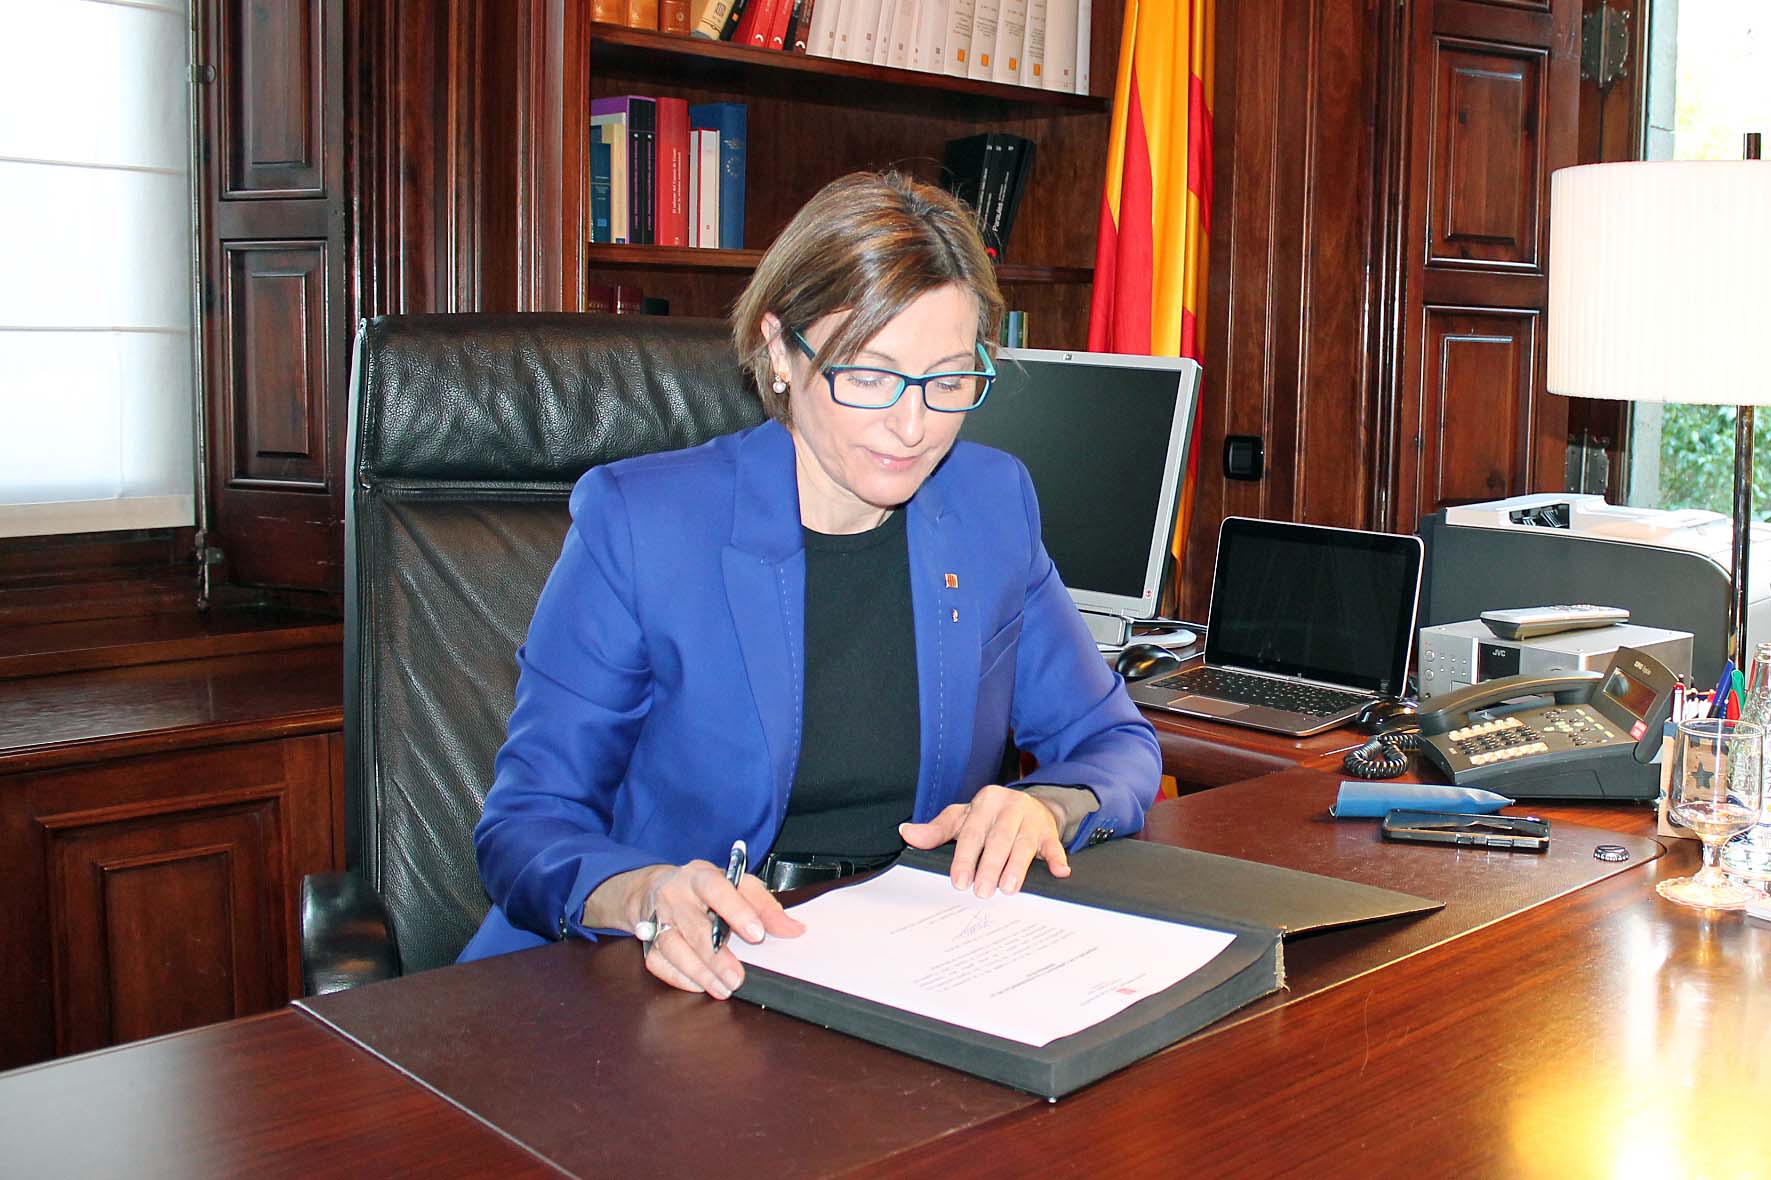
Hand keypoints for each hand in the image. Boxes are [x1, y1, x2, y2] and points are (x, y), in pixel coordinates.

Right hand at [590, 862, 803, 998]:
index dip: (738, 911)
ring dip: (700, 972)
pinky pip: (658, 962)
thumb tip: (794, 930)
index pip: (718, 889)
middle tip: (738, 978)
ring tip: (723, 988)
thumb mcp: (737, 885)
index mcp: (701, 876)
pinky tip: (699, 985)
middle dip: (717, 957)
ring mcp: (656, 918)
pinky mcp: (647, 939)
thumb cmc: (705, 889)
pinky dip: (679, 977)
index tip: (757, 934)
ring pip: (674, 948)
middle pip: (694, 927)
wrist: (656, 888)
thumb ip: (765, 906)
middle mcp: (675, 895)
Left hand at [898, 784, 1069, 898]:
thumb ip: (937, 830)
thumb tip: (907, 834)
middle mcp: (1009, 808)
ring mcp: (1031, 819)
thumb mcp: (963, 818)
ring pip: (1024, 844)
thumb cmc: (990, 817)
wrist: (1030, 805)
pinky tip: (1059, 872)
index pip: (972, 833)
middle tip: (983, 892)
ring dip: (1018, 867)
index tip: (959, 881)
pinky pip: (1054, 845)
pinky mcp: (1049, 831)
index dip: (965, 858)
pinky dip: (1057, 859)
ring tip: (1009, 888)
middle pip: (999, 839)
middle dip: (990, 866)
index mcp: (984, 803)